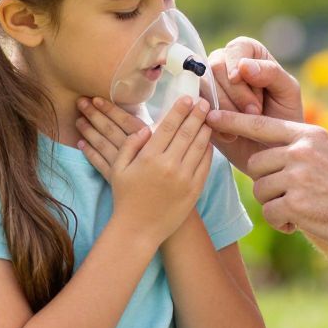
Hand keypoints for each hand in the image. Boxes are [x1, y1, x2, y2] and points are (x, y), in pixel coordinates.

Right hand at [77, 95, 213, 243]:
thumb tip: (146, 128)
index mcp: (150, 157)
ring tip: (209, 117)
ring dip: (205, 129)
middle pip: (188, 132)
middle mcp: (169, 165)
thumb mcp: (119, 169)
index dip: (179, 110)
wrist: (138, 230)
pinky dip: (208, 151)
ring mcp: (184, 178)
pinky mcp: (195, 190)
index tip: (187, 98)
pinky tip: (208, 141)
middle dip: (197, 114)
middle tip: (204, 101)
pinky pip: (205, 165)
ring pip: (200, 146)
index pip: (169, 126)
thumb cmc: (126, 197)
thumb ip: (130, 145)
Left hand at [203, 111, 327, 248]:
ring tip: (302, 209)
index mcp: (308, 134)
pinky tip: (300, 223)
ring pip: (261, 190)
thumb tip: (269, 155)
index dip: (232, 120)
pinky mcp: (296, 203)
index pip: (261, 124)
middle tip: (291, 195)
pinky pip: (269, 212)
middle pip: (256, 165)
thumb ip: (301, 148)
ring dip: (275, 204)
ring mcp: (298, 176)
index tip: (209, 114)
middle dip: (267, 182)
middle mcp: (301, 150)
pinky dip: (281, 222)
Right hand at [204, 37, 303, 172]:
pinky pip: (197, 110)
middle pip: (215, 67)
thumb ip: (271, 73)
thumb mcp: (287, 92)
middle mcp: (226, 66)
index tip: (238, 79)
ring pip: (205, 88)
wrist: (274, 149)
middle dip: (235, 93)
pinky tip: (232, 134)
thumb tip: (244, 65)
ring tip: (245, 125)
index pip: (235, 48)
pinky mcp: (202, 109)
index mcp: (249, 54)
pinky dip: (215, 124)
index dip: (234, 62)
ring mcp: (211, 88)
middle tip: (254, 112)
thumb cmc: (284, 116)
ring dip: (226, 109)